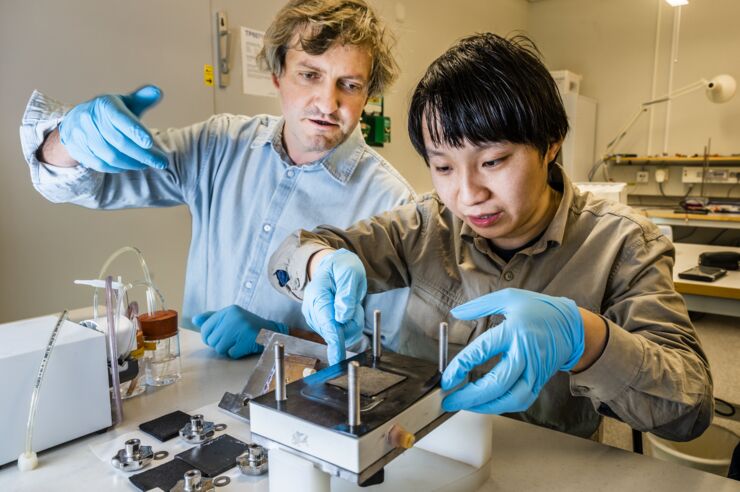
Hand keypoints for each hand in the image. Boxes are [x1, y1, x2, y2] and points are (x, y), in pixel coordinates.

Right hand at [58, 85, 167, 172]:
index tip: (150, 142)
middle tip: (161, 162)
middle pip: (120, 142)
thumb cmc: (109, 113)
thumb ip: (142, 98)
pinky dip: (119, 168)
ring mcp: (82, 135)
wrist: (75, 121)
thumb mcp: (124, 102)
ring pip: (111, 156)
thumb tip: (158, 92)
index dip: (135, 131)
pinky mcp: (78, 150)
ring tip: (147, 164)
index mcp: (105, 104)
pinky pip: (101, 165)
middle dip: (143, 154)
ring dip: (133, 163)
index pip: (120, 118)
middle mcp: (90, 118)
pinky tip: (130, 166)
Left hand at [192, 305, 286, 358]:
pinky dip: (236, 353)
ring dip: (227, 349)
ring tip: (237, 343)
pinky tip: (244, 346)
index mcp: (229, 311)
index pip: (205, 327)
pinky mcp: (246, 340)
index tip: (218, 337)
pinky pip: (231, 353)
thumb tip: (195, 320)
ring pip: (219, 348)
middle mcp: (233, 317)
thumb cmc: (249, 326)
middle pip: (211, 339)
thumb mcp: (231, 318)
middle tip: (230, 341)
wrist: (272, 332)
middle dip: (218, 344)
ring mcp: (240, 328)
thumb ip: (213, 318)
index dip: (209, 336)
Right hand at [303, 249, 366, 363]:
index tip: (337, 358)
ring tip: (350, 304)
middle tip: (354, 303)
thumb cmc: (342, 268)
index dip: (334, 341)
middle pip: (337, 331)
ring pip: (342, 334)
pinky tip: (348, 311)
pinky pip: (342, 333)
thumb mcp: (349, 272)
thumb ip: (347, 294)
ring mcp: (317, 319)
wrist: (335, 267)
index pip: (327, 323)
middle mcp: (313, 310)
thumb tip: (343, 317)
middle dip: (352, 321)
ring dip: (353, 322)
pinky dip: (350, 324)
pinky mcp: (323, 325)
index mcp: (317, 295)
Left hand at [441, 288, 584, 413]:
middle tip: (450, 400)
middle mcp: (525, 354)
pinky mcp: (539, 382)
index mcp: (515, 331)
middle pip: (497, 383)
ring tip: (464, 406)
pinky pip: (520, 401)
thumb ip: (479, 305)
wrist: (572, 326)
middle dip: (470, 396)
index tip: (446, 377)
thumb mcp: (509, 297)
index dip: (462, 366)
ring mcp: (534, 371)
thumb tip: (456, 313)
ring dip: (485, 406)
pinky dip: (500, 406)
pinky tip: (484, 404)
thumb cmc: (539, 310)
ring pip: (511, 398)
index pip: (484, 351)